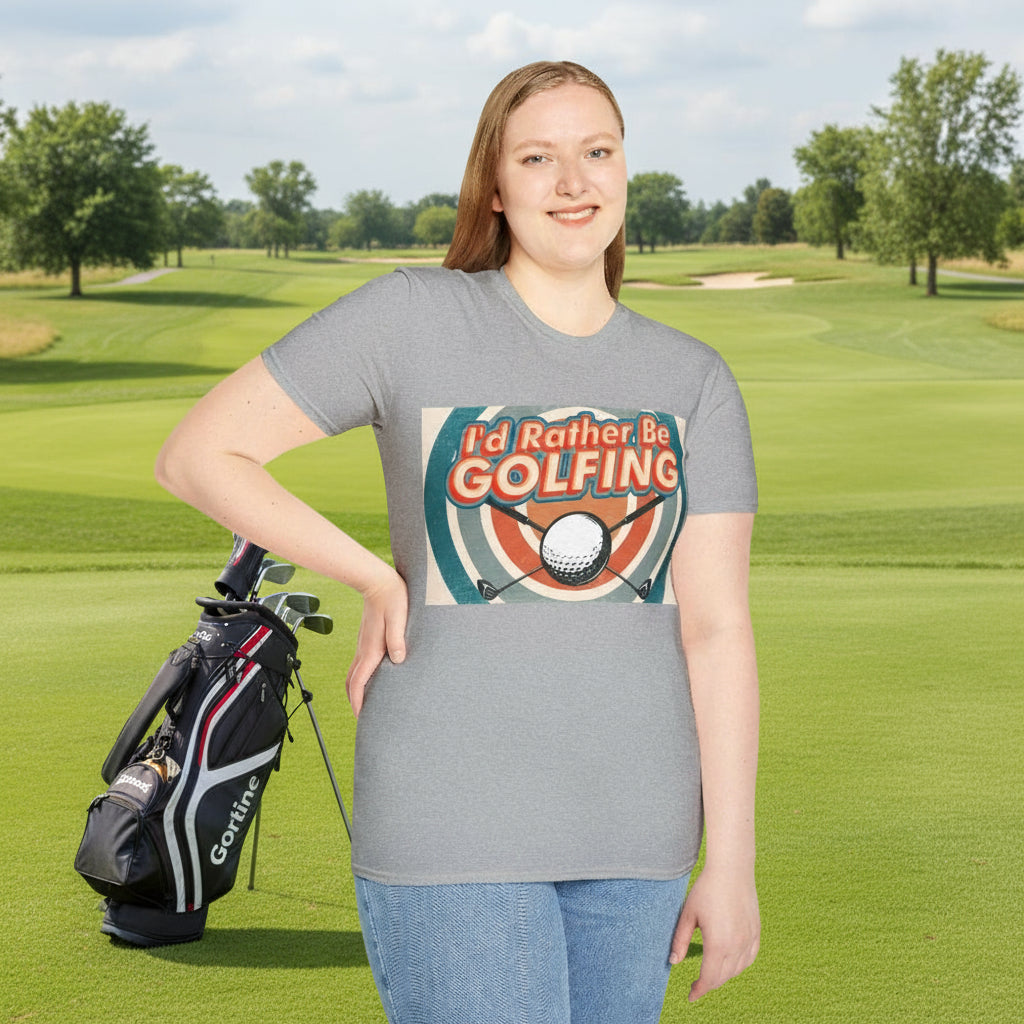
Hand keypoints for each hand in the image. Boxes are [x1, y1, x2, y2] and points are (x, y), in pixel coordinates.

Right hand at [345, 567, 407, 715]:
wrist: (377, 580)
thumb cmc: (392, 597)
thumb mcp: (399, 617)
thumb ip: (397, 638)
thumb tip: (398, 659)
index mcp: (371, 648)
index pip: (358, 681)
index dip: (357, 700)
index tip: (361, 716)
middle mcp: (364, 649)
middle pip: (351, 681)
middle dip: (354, 700)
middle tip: (363, 716)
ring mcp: (363, 644)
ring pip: (354, 673)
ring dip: (356, 689)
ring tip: (366, 702)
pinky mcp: (367, 639)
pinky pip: (360, 664)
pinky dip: (361, 677)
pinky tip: (372, 679)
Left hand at [670, 867, 759, 1001]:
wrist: (732, 870)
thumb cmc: (706, 889)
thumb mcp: (688, 914)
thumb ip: (680, 940)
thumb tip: (673, 962)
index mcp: (718, 944)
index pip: (708, 978)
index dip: (699, 990)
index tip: (691, 995)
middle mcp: (736, 946)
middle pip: (723, 977)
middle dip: (709, 984)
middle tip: (697, 984)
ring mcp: (749, 939)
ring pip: (737, 970)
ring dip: (723, 975)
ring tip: (711, 972)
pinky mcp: (756, 932)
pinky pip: (750, 958)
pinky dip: (740, 965)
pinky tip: (731, 963)